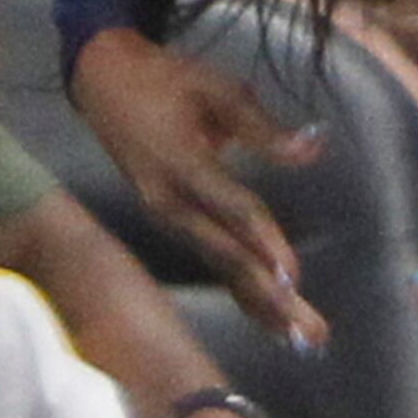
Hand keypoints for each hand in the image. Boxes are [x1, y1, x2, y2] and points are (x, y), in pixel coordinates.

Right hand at [70, 28, 327, 346]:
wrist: (104, 84)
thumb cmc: (167, 81)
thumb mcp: (218, 88)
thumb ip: (264, 127)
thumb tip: (313, 148)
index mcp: (181, 164)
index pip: (232, 209)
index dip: (264, 242)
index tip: (293, 278)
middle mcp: (170, 202)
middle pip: (227, 256)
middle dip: (270, 297)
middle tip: (311, 333)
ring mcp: (167, 217)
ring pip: (219, 265)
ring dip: (260, 303)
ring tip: (299, 337)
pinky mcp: (170, 222)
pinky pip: (210, 259)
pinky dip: (240, 288)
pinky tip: (268, 314)